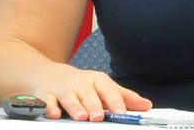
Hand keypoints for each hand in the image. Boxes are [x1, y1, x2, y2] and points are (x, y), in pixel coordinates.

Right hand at [35, 65, 151, 120]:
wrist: (52, 75)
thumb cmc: (83, 84)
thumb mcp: (104, 87)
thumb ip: (124, 97)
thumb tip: (146, 105)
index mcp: (97, 81)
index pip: (108, 90)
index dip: (116, 102)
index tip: (122, 113)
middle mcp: (81, 84)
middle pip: (89, 94)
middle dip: (94, 105)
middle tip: (99, 117)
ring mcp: (64, 89)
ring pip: (70, 98)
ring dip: (75, 107)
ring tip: (82, 117)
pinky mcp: (47, 96)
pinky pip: (48, 102)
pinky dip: (50, 108)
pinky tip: (55, 114)